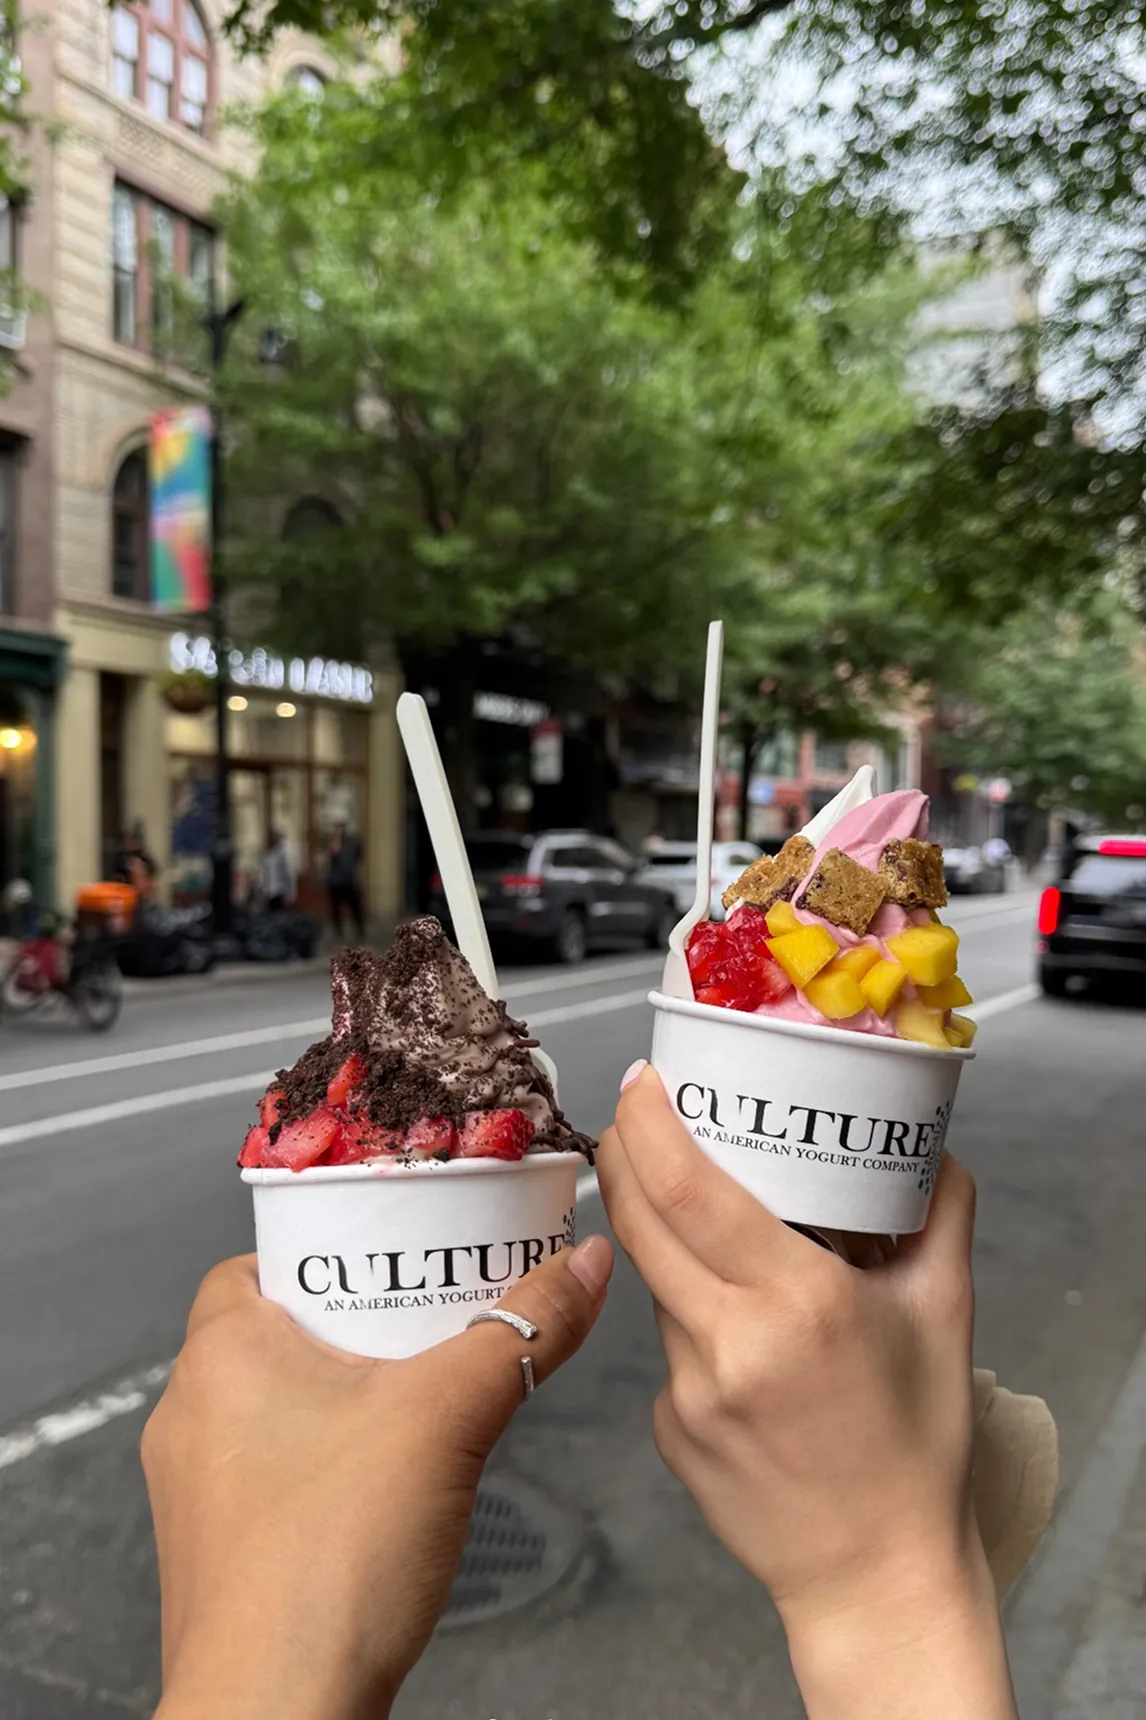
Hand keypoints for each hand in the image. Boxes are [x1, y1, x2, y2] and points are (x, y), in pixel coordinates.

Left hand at [144, 1236, 612, 1719]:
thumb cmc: (321, 1570)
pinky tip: (391, 1480)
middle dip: (363, 1321)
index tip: (399, 1249)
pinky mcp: (223, 1549)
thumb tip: (579, 1268)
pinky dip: (334, 1458)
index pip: (263, 1256)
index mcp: (219, 1352)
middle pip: (285, 1327)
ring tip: (424, 1394)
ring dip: (351, 1392)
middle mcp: (192, 1412)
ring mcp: (201, 1487)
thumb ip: (525, 1330)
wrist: (278, 1717)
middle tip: (432, 1318)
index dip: (334, 1245)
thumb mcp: (449, 1415)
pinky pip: (281, 1469)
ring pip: (284, 1402)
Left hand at [598, 1067, 1015, 1719]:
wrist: (876, 1578)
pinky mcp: (668, 1431)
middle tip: (633, 1114)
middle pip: (642, 1224)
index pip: (690, 1191)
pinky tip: (742, 1348)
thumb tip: (933, 1151)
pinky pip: (667, 1349)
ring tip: (716, 1239)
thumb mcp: (943, 1317)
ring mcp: (688, 1393)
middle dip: (624, 1157)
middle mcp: (730, 1343)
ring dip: (669, 1247)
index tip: (641, 1082)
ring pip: (657, 1286)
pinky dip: (693, 1324)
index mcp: (799, 1303)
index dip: (650, 1126)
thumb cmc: (917, 1448)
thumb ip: (938, 1220)